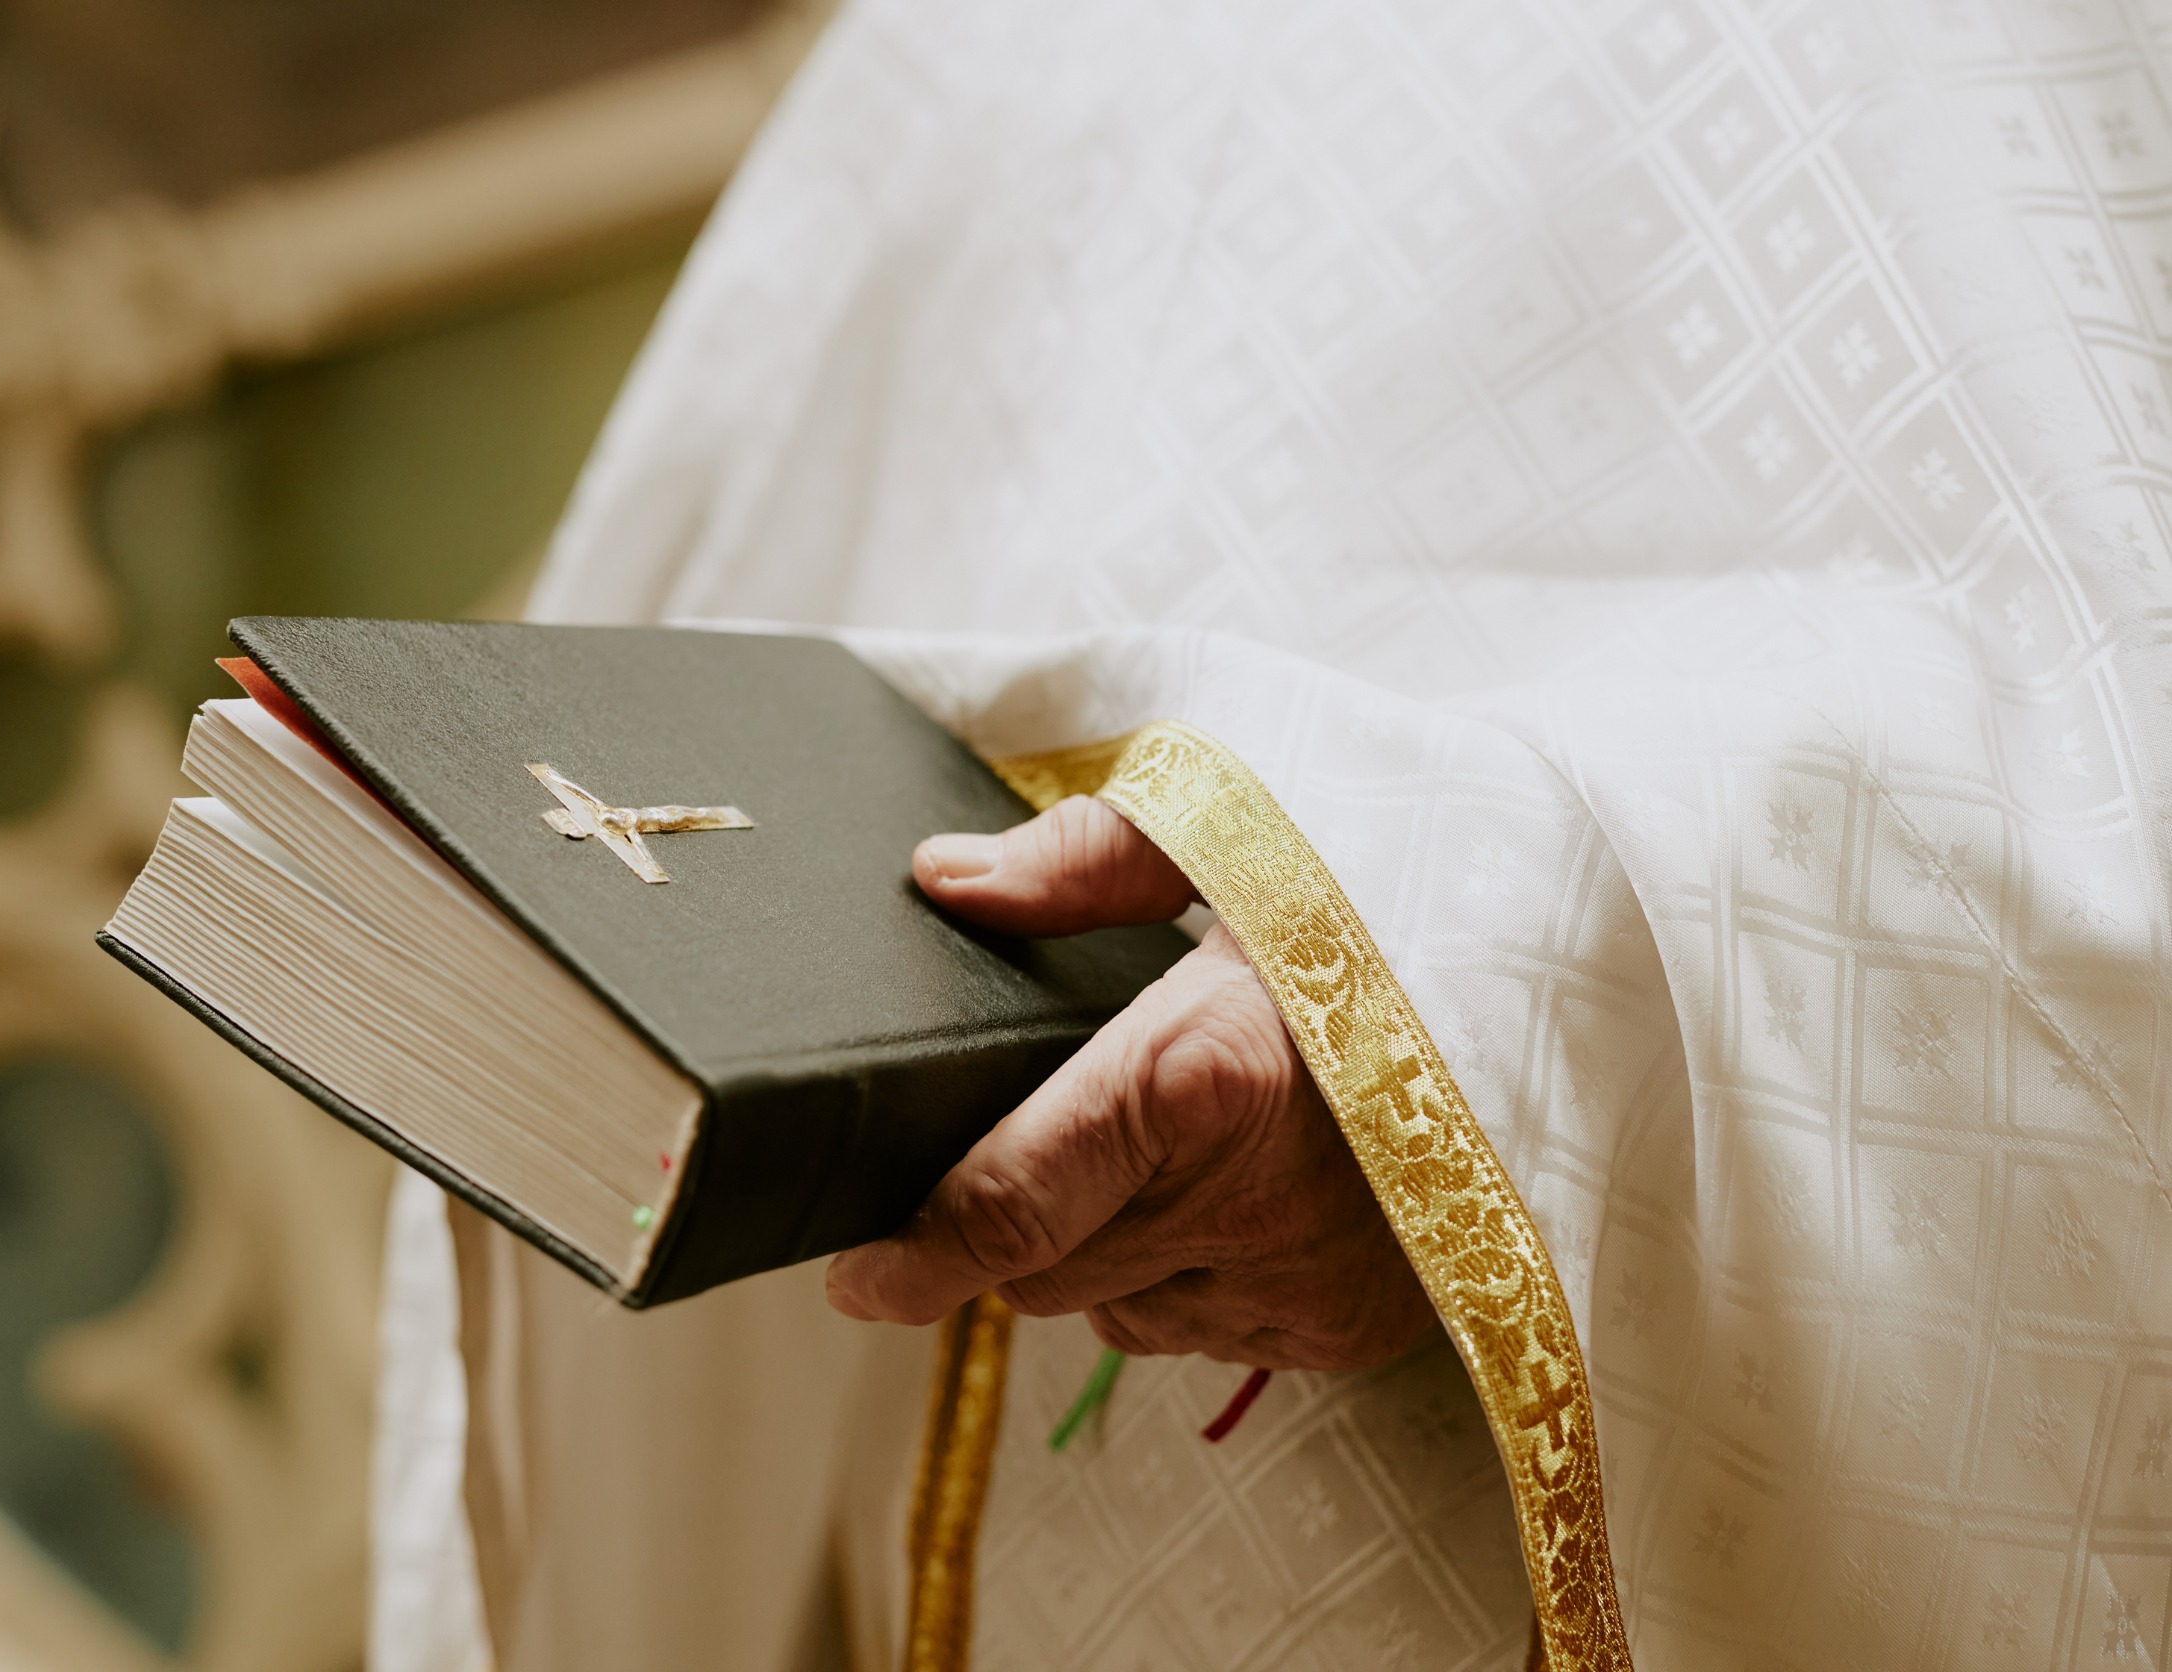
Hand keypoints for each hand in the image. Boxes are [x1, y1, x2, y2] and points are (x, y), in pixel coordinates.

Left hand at [827, 797, 1433, 1370]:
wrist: (1589, 962)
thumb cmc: (1402, 879)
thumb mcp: (1242, 831)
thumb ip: (1078, 862)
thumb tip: (940, 881)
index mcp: (1203, 1075)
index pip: (1013, 1208)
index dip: (916, 1256)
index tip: (854, 1278)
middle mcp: (1254, 1203)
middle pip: (1046, 1269)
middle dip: (1010, 1223)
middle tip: (1033, 1132)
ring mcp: (1310, 1280)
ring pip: (1120, 1307)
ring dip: (1102, 1248)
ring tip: (1165, 1138)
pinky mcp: (1355, 1326)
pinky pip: (1206, 1330)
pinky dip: (1186, 1272)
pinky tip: (1235, 1184)